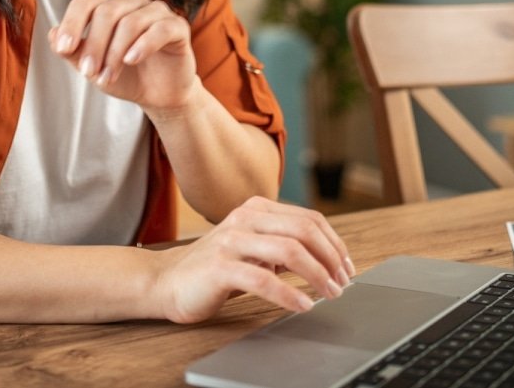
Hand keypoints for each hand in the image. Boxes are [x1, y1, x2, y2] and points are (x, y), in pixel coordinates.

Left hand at [50, 0, 199, 114]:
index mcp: (110, 6)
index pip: (86, 3)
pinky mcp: (177, 27)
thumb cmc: (127, 76)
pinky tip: (131, 60)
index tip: (63, 48)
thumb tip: (52, 34)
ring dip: (115, 53)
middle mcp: (133, 2)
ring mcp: (157, 12)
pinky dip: (142, 45)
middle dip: (94, 45)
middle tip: (88, 72)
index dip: (72, 24)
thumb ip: (73, 52)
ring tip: (108, 77)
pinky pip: (159, 29)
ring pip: (130, 22)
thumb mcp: (93, 68)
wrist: (158, 95)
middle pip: (107, 12)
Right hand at [151, 196, 354, 323]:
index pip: (308, 219)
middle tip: (343, 282)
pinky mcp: (220, 267)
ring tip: (329, 294)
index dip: (334, 243)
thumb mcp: (251, 248)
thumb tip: (325, 258)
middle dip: (331, 258)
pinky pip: (264, 280)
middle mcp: (245, 218)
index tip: (346, 267)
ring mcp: (231, 240)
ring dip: (317, 275)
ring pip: (289, 251)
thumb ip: (281, 245)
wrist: (166, 281)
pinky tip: (302, 306)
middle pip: (304, 230)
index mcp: (256, 208)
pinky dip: (290, 295)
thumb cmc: (213, 268)